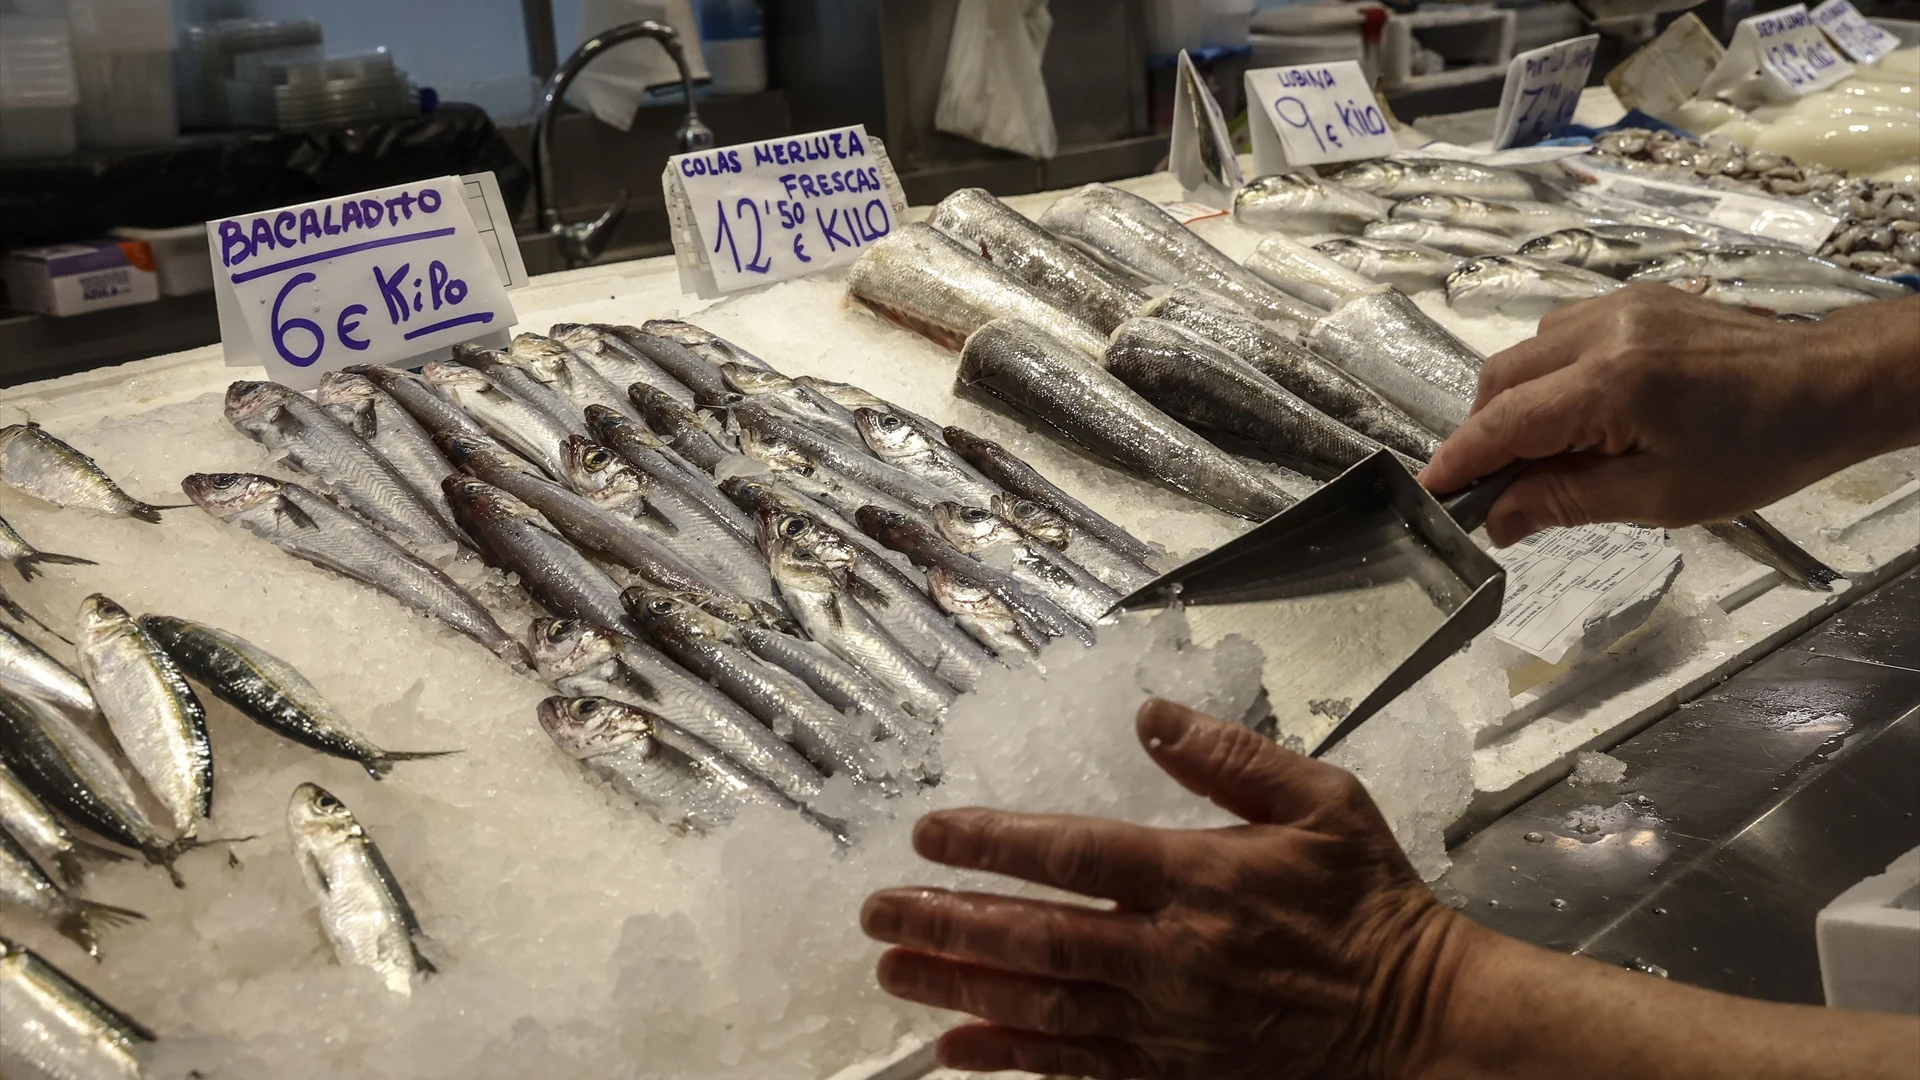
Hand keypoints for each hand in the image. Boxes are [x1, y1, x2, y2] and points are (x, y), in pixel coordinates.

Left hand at [860, 699, 1470, 1078]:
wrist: (1417, 1021)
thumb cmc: (1370, 905)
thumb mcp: (1323, 803)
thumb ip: (1232, 756)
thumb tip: (1151, 713)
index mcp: (1199, 876)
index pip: (1074, 853)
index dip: (993, 842)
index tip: (929, 832)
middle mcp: (1170, 953)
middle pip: (1038, 935)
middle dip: (949, 920)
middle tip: (876, 909)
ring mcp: (1167, 1021)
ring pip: (1043, 1003)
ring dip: (960, 984)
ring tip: (891, 968)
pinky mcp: (1174, 1071)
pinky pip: (1078, 1066)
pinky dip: (1012, 1056)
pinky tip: (957, 1045)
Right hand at [1419, 284, 1919, 545]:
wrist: (1832, 385)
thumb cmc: (1761, 449)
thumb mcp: (1661, 497)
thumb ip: (1566, 501)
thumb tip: (1498, 518)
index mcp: (1611, 385)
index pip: (1503, 423)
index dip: (1460, 459)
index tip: (1433, 490)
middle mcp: (1604, 332)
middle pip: (1500, 379)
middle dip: (1486, 432)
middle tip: (1501, 485)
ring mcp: (1620, 307)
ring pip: (1526, 352)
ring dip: (1519, 401)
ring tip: (1552, 449)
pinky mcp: (1637, 299)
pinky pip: (1564, 332)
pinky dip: (1552, 373)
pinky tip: (1585, 409)